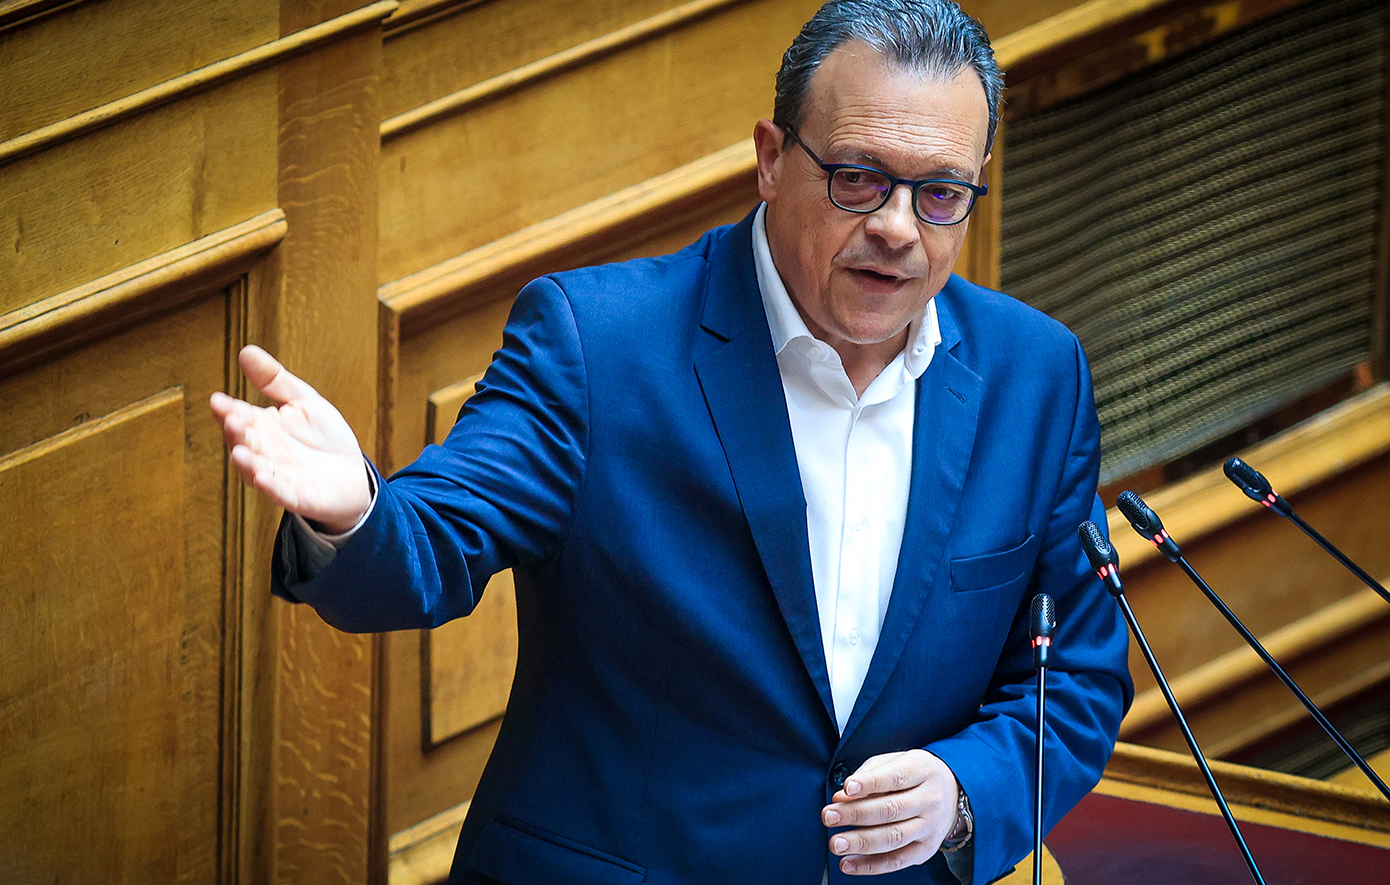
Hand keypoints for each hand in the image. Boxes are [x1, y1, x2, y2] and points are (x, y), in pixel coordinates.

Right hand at [209, 345, 371, 532]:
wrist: (352, 474)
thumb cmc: (325, 438)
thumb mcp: (304, 402)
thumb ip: (275, 380)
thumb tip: (246, 351)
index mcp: (262, 426)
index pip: (239, 415)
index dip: (227, 410)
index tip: (217, 400)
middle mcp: (264, 451)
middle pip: (243, 441)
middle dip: (235, 432)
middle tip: (230, 419)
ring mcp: (278, 475)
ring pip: (254, 470)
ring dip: (245, 462)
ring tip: (240, 452)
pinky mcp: (296, 496)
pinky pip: (280, 493)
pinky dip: (270, 487)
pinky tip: (262, 478)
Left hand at [821, 749, 960, 875]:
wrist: (951, 794)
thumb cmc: (912, 775)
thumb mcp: (893, 762)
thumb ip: (867, 775)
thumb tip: (841, 796)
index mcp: (922, 769)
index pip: (896, 777)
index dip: (870, 783)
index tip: (847, 788)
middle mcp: (930, 799)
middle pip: (891, 809)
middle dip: (856, 814)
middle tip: (828, 816)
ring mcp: (930, 826)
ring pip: (894, 837)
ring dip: (861, 843)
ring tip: (836, 843)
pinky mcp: (926, 849)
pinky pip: (897, 861)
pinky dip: (870, 865)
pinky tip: (848, 863)